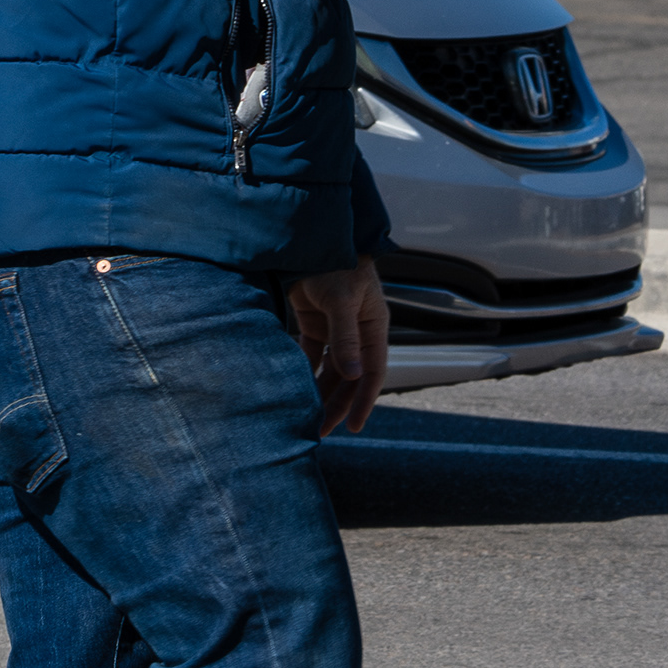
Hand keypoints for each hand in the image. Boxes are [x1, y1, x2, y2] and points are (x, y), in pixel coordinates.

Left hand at [286, 258, 389, 436]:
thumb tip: (351, 375)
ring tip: (307, 418)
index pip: (373, 372)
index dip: (364, 401)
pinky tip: (294, 390)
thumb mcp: (342, 299)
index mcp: (373, 327)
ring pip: (330, 370)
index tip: (355, 427)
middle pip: (349, 377)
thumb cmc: (336, 262)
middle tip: (321, 431)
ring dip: (320, 392)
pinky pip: (310, 355)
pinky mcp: (314, 322)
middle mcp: (356, 331)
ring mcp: (335, 328)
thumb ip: (345, 337)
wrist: (309, 235)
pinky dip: (304, 372)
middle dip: (337, 404)